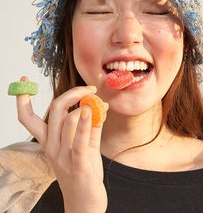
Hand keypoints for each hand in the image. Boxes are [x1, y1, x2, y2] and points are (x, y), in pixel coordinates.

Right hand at [16, 77, 108, 212]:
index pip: (28, 118)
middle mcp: (51, 146)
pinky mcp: (77, 164)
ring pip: (68, 120)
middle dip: (72, 93)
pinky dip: (85, 122)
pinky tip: (90, 110)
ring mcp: (62, 156)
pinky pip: (78, 139)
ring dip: (87, 108)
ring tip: (100, 108)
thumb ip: (90, 125)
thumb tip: (99, 106)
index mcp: (48, 141)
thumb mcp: (84, 145)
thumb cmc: (83, 171)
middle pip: (54, 110)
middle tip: (89, 89)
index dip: (23, 99)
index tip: (23, 80)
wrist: (85, 204)